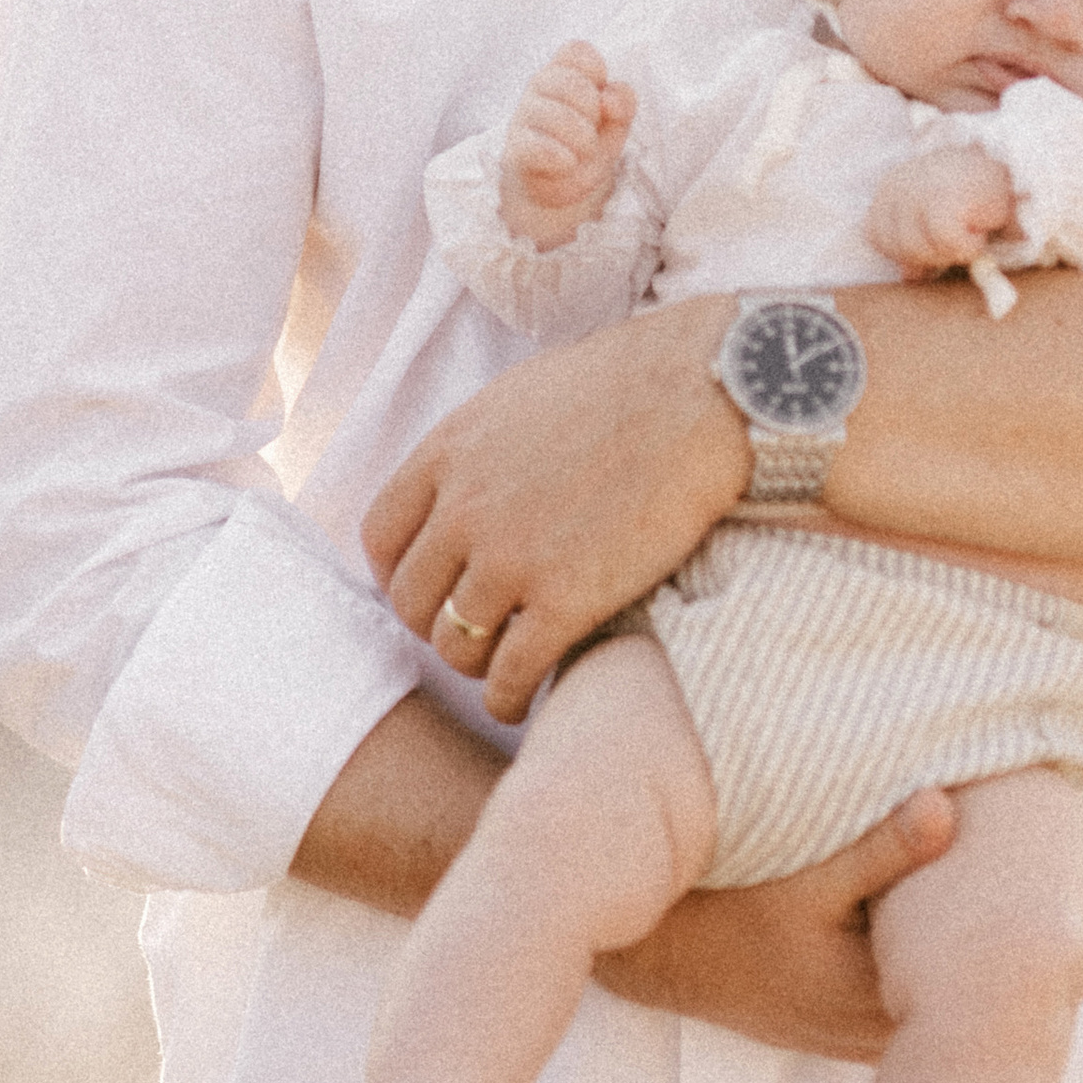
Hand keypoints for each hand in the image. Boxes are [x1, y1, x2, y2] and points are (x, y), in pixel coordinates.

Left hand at [366, 298, 746, 717]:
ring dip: (473, 665)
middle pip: (411, 600)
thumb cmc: (629, 385)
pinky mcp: (564, 601)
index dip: (398, 574)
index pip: (381, 536)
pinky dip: (508, 697)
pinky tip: (522, 698)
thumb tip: (468, 483)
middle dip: (434, 624)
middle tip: (468, 632)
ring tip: (498, 668)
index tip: (428, 589)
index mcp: (448, 452)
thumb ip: (480, 449)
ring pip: (454, 645)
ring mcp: (510, 559)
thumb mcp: (521, 398)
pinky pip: (509, 675)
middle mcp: (464, 509)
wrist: (701, 396)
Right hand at [497, 40, 636, 251]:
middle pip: (566, 81)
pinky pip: (532, 145)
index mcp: (564, 72)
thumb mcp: (615, 123)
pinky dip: (556, 154)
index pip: (576, 51)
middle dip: (590, 107)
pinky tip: (568, 162)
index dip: (596, 70)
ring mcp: (524, 117)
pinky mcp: (516, 149)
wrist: (561, 188)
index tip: (601, 98)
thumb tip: (608, 98)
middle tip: (593, 129)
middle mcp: (539, 88)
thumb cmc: (586, 144)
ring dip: (580, 135)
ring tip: (585, 151)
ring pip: (550, 112)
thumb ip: (622, 104)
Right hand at [593, 791, 1082, 1060]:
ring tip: (1078, 835)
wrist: (645, 952)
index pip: (1022, 993)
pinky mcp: (857, 996)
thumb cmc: (722, 915)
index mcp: (902, 1007)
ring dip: (1026, 910)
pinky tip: (992, 861)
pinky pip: (946, 966)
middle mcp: (900, 1027)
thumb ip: (872, 849)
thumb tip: (946, 808)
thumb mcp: (794, 878)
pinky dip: (982, 920)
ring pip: (982, 981)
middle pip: (1016, 990)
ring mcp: (877, 1018)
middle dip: (1071, 913)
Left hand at [866, 145, 1016, 277]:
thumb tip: (909, 276)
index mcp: (890, 187)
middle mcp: (898, 184)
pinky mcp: (944, 198)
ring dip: (951, 251)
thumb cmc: (978, 196)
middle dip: (931, 254)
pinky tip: (982, 227)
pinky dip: (968, 246)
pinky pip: (947, 243)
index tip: (936, 243)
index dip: (905, 252)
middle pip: (898, 247)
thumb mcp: (938, 220)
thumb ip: (918, 244)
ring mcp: (918, 188)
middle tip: (961, 237)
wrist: (1020, 168)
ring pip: (918, 250)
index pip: (877, 236)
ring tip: (972, 228)